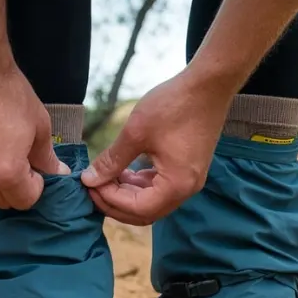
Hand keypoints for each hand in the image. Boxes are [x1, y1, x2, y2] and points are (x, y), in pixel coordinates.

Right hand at [0, 67, 69, 208]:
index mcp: (6, 172)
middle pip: (1, 201)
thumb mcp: (39, 126)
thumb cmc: (11, 94)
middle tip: (21, 162)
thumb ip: (47, 158)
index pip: (25, 201)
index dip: (36, 187)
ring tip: (0, 151)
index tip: (37, 169)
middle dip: (16, 188)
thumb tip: (59, 173)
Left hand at [80, 70, 230, 224]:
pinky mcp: (188, 170)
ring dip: (127, 195)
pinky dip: (140, 185)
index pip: (138, 208)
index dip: (110, 200)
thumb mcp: (136, 133)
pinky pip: (161, 188)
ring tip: (105, 177)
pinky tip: (124, 171)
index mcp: (176, 185)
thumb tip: (89, 179)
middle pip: (146, 212)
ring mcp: (190, 181)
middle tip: (92, 187)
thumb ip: (112, 160)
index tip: (89, 184)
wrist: (208, 85)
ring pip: (153, 202)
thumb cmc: (174, 106)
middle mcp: (186, 189)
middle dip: (116, 203)